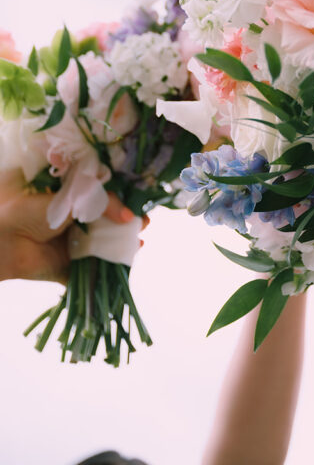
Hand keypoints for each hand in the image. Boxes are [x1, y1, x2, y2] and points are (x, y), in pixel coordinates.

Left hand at [0, 171, 137, 282]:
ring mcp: (72, 247)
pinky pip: (92, 272)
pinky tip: (126, 262)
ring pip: (103, 247)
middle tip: (144, 223)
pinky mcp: (68, 269)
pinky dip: (109, 271)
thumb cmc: (33, 209)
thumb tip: (130, 215)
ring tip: (139, 243)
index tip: (141, 203)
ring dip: (123, 246)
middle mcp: (74, 224)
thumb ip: (104, 203)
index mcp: (72, 202)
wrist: (4, 239)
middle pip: (108, 225)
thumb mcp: (73, 198)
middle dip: (128, 225)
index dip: (124, 202)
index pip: (104, 200)